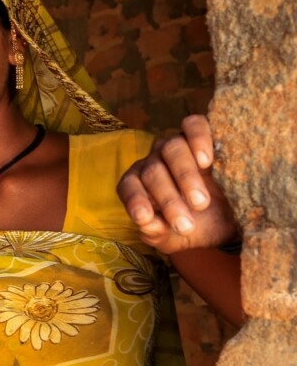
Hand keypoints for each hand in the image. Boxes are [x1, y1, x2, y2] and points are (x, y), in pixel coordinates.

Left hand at [117, 114, 237, 253]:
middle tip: (185, 225)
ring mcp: (177, 144)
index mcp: (140, 185)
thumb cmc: (198, 227)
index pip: (129, 186)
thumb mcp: (175, 239)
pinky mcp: (202, 132)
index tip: (144, 218)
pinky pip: (194, 125)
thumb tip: (146, 224)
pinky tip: (206, 160)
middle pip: (153, 171)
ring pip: (172, 148)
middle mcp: (155, 161)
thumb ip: (156, 233)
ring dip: (185, 176)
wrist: (235, 219)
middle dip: (167, 200)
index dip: (134, 200)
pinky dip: (198, 138)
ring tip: (200, 203)